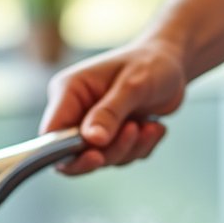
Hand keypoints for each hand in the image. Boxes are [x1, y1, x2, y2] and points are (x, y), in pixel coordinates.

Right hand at [40, 38, 186, 174]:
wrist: (172, 64)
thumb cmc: (151, 64)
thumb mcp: (132, 85)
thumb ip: (110, 112)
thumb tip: (92, 141)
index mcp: (69, 91)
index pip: (51, 132)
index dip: (66, 152)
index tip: (95, 155)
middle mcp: (76, 111)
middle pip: (75, 153)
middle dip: (110, 151)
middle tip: (134, 130)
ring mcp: (94, 126)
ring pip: (102, 158)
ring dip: (130, 148)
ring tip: (149, 125)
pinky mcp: (112, 137)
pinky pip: (121, 158)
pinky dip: (141, 148)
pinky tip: (154, 127)